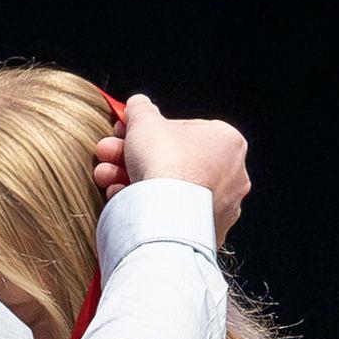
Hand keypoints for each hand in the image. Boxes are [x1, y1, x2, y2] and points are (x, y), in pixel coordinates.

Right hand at [113, 84, 250, 249]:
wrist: (167, 216)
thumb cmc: (165, 162)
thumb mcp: (144, 121)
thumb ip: (141, 109)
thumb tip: (137, 105)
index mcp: (227, 141)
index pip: (182, 131)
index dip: (147, 132)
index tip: (123, 134)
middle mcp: (233, 175)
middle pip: (173, 161)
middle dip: (133, 157)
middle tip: (108, 155)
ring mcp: (222, 207)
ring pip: (170, 189)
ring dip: (133, 180)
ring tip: (106, 178)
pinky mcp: (207, 234)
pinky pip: (173, 214)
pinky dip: (148, 207)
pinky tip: (122, 200)